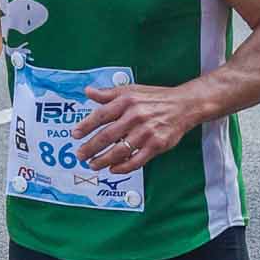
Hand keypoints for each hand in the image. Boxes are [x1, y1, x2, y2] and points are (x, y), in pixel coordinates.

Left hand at [69, 79, 191, 173]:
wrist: (184, 105)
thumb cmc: (156, 98)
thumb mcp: (131, 90)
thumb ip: (108, 94)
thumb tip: (88, 91)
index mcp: (127, 101)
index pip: (101, 115)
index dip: (86, 126)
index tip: (75, 135)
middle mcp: (135, 116)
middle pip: (107, 136)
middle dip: (90, 148)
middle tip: (80, 155)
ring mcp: (146, 132)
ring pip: (119, 151)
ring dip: (103, 160)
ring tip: (93, 164)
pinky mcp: (157, 145)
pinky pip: (136, 160)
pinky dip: (123, 167)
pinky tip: (114, 168)